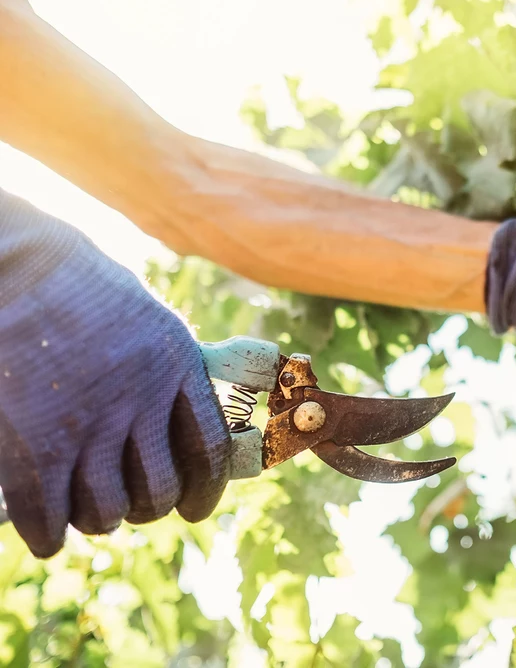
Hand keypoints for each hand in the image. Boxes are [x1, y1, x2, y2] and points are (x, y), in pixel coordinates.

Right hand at [0, 191, 229, 557]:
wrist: (18, 268)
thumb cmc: (80, 290)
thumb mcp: (148, 323)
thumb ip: (168, 378)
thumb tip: (175, 434)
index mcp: (177, 368)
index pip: (210, 451)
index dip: (205, 492)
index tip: (195, 509)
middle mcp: (139, 401)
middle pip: (158, 490)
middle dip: (146, 508)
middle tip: (129, 504)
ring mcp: (86, 425)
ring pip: (107, 510)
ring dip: (98, 519)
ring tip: (86, 510)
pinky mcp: (34, 445)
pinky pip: (49, 517)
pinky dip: (49, 535)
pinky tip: (47, 533)